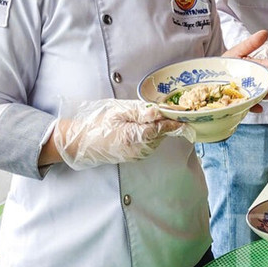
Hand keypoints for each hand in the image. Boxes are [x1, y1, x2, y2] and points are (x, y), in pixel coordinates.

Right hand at [52, 99, 190, 169]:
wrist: (83, 143)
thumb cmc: (99, 124)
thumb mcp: (119, 112)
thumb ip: (140, 112)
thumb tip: (158, 111)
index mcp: (133, 137)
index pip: (160, 128)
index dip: (173, 121)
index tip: (184, 115)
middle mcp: (138, 149)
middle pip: (161, 134)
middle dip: (165, 122)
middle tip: (166, 109)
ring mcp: (138, 155)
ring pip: (157, 139)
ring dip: (158, 128)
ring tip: (146, 118)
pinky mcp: (137, 156)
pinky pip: (151, 143)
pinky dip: (152, 134)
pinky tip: (142, 127)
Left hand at [224, 31, 267, 107]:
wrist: (208, 79)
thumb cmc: (223, 65)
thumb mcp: (236, 52)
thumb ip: (250, 43)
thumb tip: (265, 33)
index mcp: (255, 67)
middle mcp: (254, 80)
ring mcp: (248, 91)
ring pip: (260, 93)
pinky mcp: (240, 102)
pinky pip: (248, 105)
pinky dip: (253, 106)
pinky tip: (258, 107)